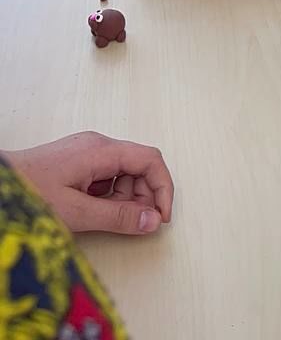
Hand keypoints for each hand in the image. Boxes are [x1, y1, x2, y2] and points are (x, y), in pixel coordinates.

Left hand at [6, 131, 173, 234]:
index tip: (162, 215)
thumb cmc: (29, 192)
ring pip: (123, 172)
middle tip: (137, 224)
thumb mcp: (77, 212)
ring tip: (107, 218)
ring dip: (125, 198)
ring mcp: (87, 151)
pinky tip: (93, 210)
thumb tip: (152, 220)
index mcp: (101, 150)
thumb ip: (118, 216)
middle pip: (139, 165)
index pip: (150, 159)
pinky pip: (107, 175)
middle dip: (143, 196)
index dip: (162, 187)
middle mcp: (98, 145)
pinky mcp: (78, 161)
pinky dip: (109, 195)